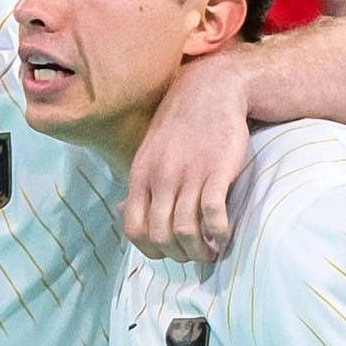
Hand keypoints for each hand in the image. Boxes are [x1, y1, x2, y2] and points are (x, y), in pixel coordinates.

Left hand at [125, 49, 253, 261]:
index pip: (135, 230)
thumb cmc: (181, 127)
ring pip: (185, 231)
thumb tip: (120, 212)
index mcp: (140, 176)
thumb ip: (137, 186)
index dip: (152, 251)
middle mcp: (161, 178)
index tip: (171, 252)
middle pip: (161, 237)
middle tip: (197, 254)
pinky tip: (224, 233)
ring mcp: (188, 174)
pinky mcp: (216, 170)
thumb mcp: (149, 154)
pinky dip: (218, 232)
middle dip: (179, 255)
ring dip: (200, 250)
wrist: (211, 90)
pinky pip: (212, 214)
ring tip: (213, 249)